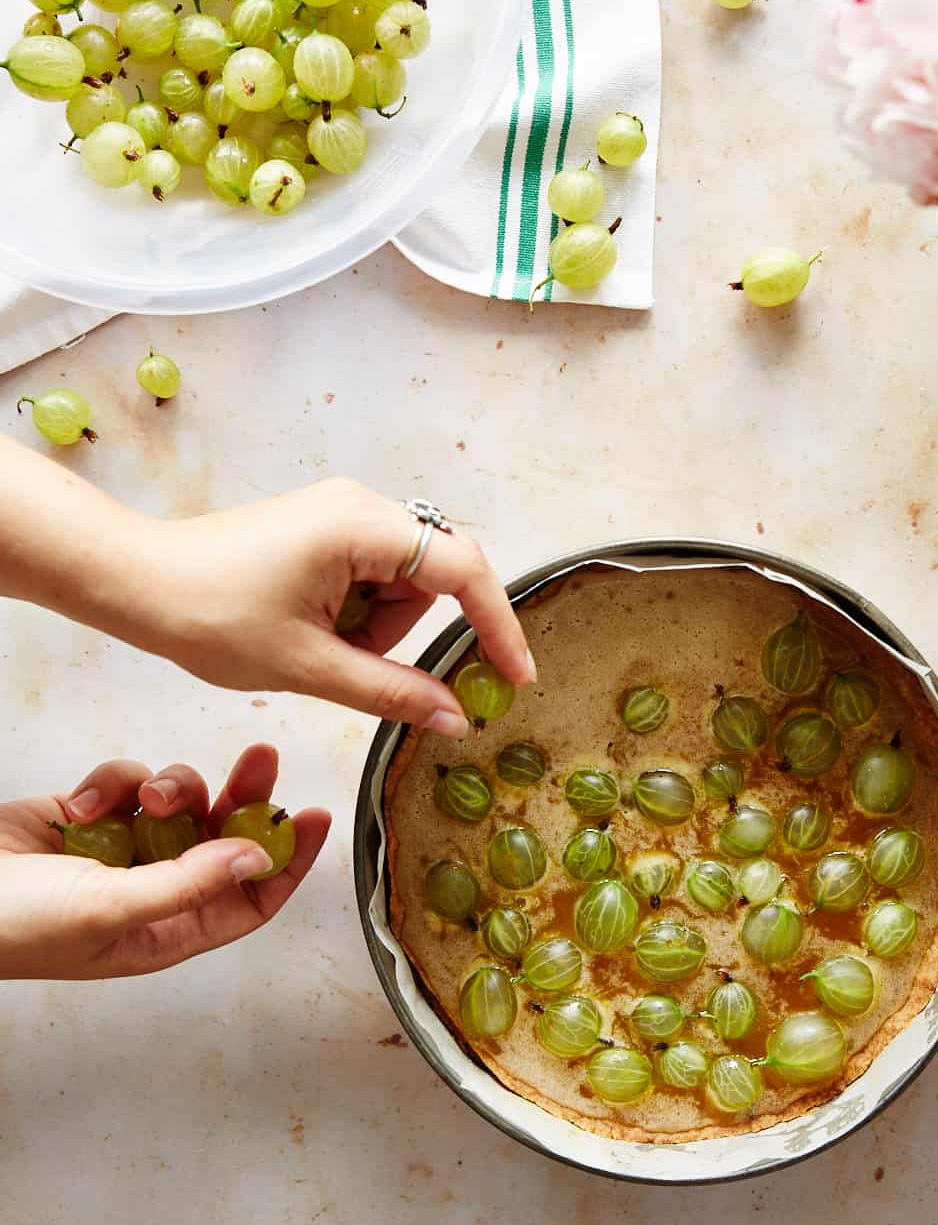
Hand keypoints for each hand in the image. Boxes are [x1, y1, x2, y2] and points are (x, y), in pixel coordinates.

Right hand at [0, 745, 328, 980]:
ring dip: (168, 789)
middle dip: (243, 799)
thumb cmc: (15, 928)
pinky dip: (111, 784)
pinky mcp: (85, 819)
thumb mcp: (112, 910)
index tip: (316, 816)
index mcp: (168, 932)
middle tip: (261, 758)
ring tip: (144, 796)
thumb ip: (189, 884)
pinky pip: (126, 785)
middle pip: (223, 839)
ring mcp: (118, 852)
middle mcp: (151, 891)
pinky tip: (80, 805)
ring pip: (177, 803)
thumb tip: (258, 859)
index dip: (288, 861)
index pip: (250, 899)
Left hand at [147, 480, 534, 734]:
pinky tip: (309, 629)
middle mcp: (361, 506)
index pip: (464, 570)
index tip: (516, 676)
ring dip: (376, 628)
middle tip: (351, 663)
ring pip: (403, 583)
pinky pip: (373, 576)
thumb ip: (392, 693)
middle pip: (434, 577)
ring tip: (312, 645)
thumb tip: (456, 718)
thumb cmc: (207, 615)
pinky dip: (356, 615)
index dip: (498, 625)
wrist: (134, 581)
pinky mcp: (324, 529)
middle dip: (404, 632)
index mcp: (361, 526)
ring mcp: (341, 514)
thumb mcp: (307, 667)